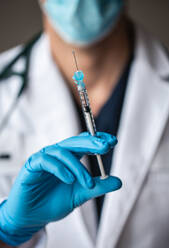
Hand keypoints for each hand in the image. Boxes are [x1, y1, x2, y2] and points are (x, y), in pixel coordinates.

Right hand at [0, 132, 121, 245]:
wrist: (33, 217)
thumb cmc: (54, 202)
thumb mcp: (80, 194)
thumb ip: (98, 187)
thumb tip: (118, 181)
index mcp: (69, 158)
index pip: (84, 143)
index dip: (97, 140)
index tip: (112, 141)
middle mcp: (57, 154)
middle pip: (75, 142)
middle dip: (91, 142)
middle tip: (105, 146)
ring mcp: (44, 157)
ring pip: (63, 151)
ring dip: (77, 166)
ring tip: (87, 183)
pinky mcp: (32, 164)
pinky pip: (46, 161)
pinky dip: (60, 169)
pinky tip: (69, 180)